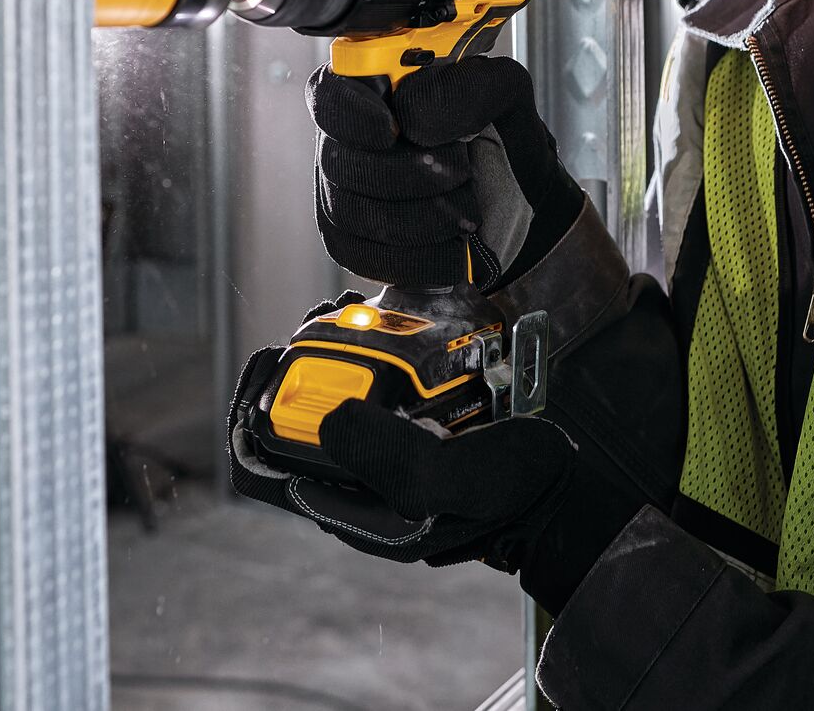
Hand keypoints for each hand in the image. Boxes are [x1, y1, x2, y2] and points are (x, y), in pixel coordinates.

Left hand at [227, 280, 682, 616]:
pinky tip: (388, 318)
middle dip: (295, 363)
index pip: (260, 468)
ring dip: (331, 347)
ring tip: (352, 309)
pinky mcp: (411, 425)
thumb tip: (329, 416)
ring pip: (329, 393)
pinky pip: (371, 383)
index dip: (248, 413)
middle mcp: (355, 478)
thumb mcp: (450, 480)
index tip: (267, 357)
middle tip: (319, 318)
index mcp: (349, 505)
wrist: (564, 490)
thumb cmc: (510, 494)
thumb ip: (389, 454)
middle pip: (291, 419)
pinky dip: (371, 348)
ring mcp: (382, 449)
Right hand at [308, 56, 583, 289]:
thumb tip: (411, 113)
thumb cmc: (503, 141)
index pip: (328, 93)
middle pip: (339, 160)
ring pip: (348, 211)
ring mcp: (344, 191)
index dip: (350, 113)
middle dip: (405, 175)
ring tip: (464, 211)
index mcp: (374, 88)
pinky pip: (361, 255)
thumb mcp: (504, 94)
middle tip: (458, 173)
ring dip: (416, 219)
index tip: (390, 129)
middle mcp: (349, 138)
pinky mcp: (353, 240)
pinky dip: (414, 257)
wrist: (521, 203)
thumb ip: (464, 87)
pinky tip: (449, 247)